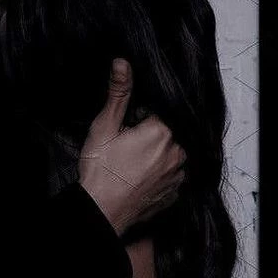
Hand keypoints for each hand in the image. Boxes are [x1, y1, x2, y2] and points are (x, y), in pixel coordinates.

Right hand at [79, 59, 185, 235]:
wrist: (100, 213)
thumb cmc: (100, 173)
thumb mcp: (104, 127)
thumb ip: (118, 94)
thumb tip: (123, 64)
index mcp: (163, 131)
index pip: (159, 111)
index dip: (141, 116)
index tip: (128, 127)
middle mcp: (177, 153)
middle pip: (168, 132)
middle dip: (150, 134)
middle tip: (126, 146)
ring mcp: (177, 176)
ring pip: (171, 154)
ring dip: (156, 154)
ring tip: (131, 163)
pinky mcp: (173, 194)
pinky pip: (170, 176)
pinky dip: (158, 174)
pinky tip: (138, 178)